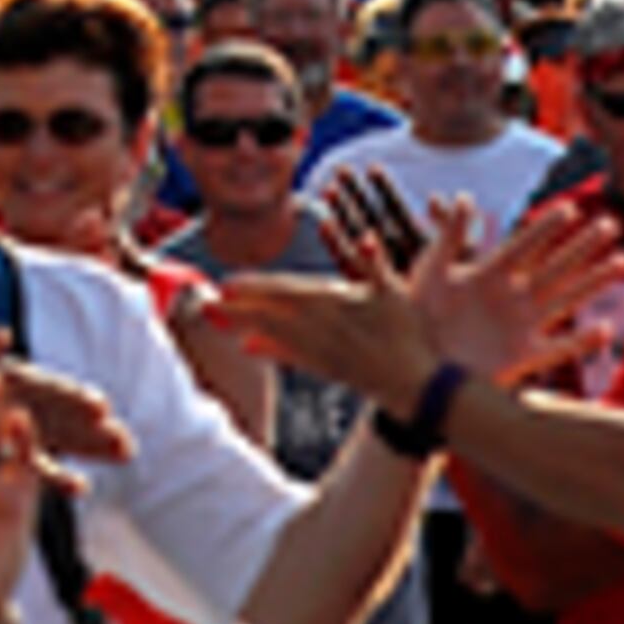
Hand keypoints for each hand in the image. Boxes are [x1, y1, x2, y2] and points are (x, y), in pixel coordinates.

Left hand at [196, 259, 429, 407]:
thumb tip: (368, 236)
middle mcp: (320, 326)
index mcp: (333, 302)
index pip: (284, 290)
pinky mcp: (327, 370)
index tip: (226, 282)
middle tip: (205, 303)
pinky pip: (291, 357)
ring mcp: (321, 351)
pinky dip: (270, 350)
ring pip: (274, 334)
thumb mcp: (396, 293)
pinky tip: (249, 348)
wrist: (418, 387)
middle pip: (270, 313)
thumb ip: (375, 264)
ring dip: (244, 326)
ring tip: (217, 321)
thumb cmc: (409, 336)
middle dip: (236, 307)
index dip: (254, 286)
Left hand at [412, 186, 623, 387]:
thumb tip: (464, 197)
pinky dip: (583, 340)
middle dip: (582, 246)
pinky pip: (559, 347)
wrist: (420, 361)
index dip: (547, 227)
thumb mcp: (431, 269)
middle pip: (555, 266)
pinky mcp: (523, 356)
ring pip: (566, 298)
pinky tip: (605, 328)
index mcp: (490, 274)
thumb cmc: (420, 314)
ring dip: (594, 281)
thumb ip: (447, 234)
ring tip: (623, 260)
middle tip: (610, 224)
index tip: (570, 208)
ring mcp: (521, 325)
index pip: (525, 244)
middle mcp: (512, 297)